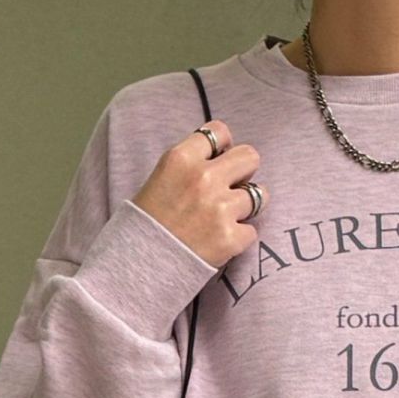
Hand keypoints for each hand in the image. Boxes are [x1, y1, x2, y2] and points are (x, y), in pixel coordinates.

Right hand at [132, 119, 267, 269]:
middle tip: (232, 188)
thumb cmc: (147, 223)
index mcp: (181, 158)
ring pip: (259, 194)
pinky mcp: (230, 238)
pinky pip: (252, 230)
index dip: (224, 146)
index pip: (220, 131)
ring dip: (247, 206)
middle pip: (249, 156)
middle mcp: (203, 178)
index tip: (221, 159)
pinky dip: (240, 237)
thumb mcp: (161, 178)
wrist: (139, 266)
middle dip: (244, 172)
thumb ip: (191, 165)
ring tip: (227, 217)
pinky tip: (221, 242)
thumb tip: (221, 158)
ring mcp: (219, 209)